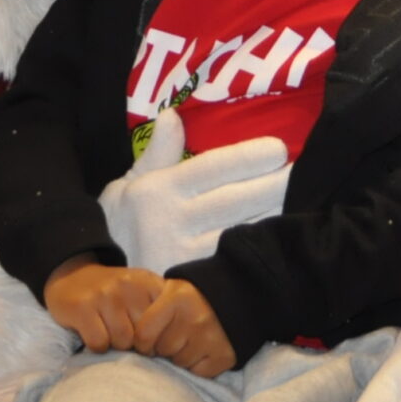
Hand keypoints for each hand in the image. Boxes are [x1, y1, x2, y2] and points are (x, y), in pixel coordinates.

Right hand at [44, 255, 163, 352]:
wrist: (73, 276)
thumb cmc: (114, 293)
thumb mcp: (142, 291)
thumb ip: (160, 309)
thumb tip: (172, 341)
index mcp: (147, 282)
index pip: (165, 322)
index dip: (156, 338)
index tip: (147, 338)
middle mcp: (127, 284)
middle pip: (144, 335)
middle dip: (136, 343)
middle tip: (125, 336)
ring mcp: (104, 294)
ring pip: (122, 340)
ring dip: (115, 345)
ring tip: (110, 334)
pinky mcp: (81, 307)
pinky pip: (99, 342)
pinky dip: (97, 346)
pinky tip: (94, 333)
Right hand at [98, 108, 290, 271]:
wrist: (98, 284)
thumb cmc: (119, 227)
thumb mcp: (128, 185)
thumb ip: (157, 153)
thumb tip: (172, 114)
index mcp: (158, 190)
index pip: (212, 167)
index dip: (248, 157)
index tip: (279, 149)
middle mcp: (170, 221)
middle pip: (235, 200)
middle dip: (274, 185)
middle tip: (303, 174)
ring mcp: (184, 257)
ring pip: (240, 233)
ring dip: (275, 218)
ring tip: (302, 203)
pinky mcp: (193, 286)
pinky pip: (234, 263)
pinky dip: (259, 249)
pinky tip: (280, 239)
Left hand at [134, 278, 236, 377]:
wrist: (236, 296)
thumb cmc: (193, 298)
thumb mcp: (171, 291)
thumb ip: (149, 309)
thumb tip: (128, 340)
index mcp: (177, 299)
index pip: (143, 335)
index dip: (143, 342)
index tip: (148, 340)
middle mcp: (194, 318)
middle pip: (161, 350)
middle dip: (164, 347)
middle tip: (175, 336)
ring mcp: (211, 338)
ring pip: (179, 363)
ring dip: (181, 356)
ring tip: (190, 341)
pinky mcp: (224, 356)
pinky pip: (198, 373)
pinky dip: (198, 366)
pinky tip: (203, 350)